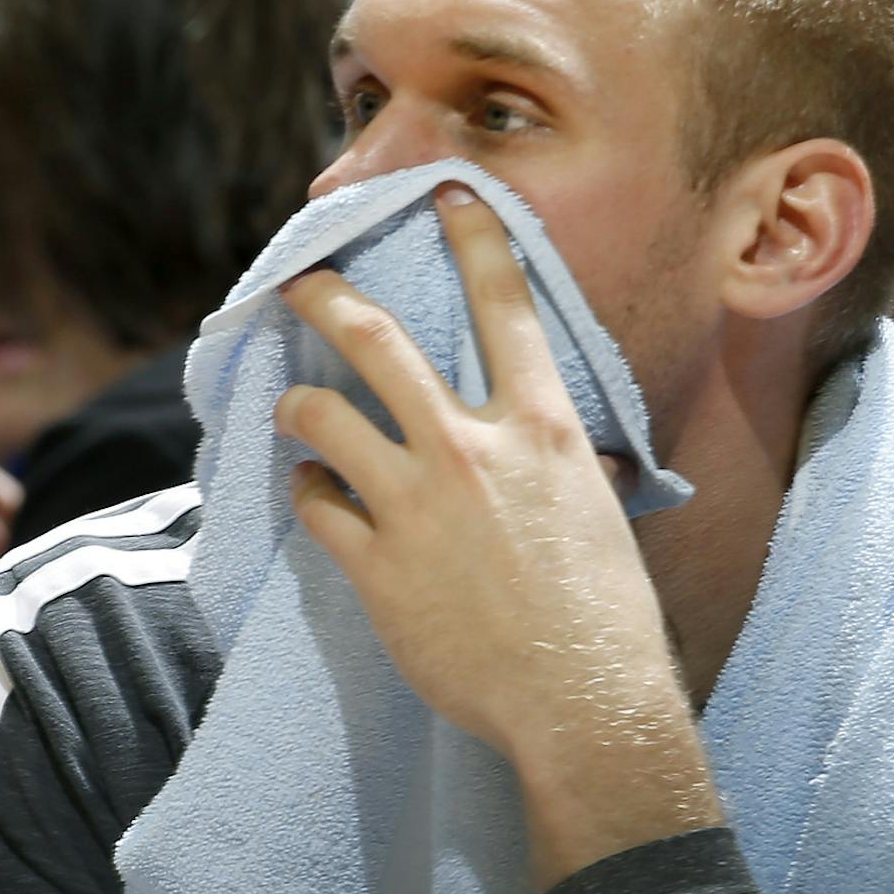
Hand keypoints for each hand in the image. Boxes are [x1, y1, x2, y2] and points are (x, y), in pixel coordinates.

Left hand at [274, 185, 721, 887]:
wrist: (581, 701)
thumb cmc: (604, 614)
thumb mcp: (598, 513)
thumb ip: (561, 467)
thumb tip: (563, 458)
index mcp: (541, 428)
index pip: (505, 305)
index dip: (473, 236)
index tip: (447, 192)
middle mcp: (472, 449)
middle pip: (377, 344)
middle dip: (325, 300)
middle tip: (296, 283)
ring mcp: (415, 505)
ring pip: (321, 420)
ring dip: (296, 408)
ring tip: (289, 410)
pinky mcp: (375, 565)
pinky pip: (317, 507)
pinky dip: (310, 495)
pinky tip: (315, 498)